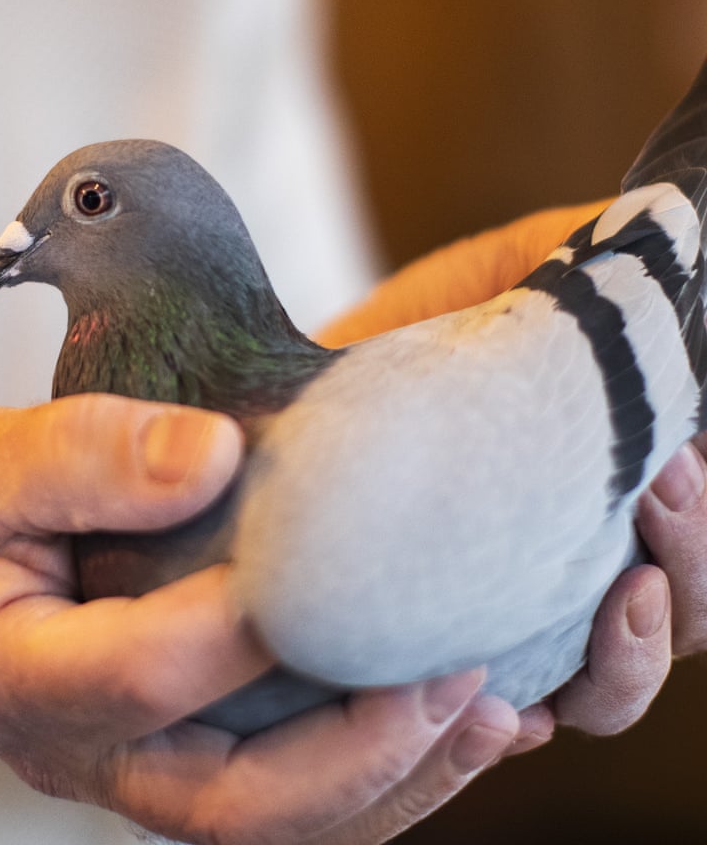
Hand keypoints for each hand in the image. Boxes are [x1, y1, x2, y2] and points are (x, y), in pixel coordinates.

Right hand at [0, 395, 517, 843]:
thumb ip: (86, 456)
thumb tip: (218, 456)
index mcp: (11, 674)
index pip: (140, 672)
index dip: (240, 628)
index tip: (335, 558)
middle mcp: (74, 751)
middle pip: (228, 802)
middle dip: (355, 750)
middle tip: (453, 677)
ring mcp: (125, 768)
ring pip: (269, 821)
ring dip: (387, 780)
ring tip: (489, 713)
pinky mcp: (168, 753)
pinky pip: (275, 795)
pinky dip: (366, 772)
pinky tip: (439, 720)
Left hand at [319, 199, 690, 742]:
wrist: (283, 388)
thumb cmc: (402, 329)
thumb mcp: (502, 273)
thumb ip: (585, 259)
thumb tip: (675, 227)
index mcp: (609, 479)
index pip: (701, 523)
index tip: (680, 452)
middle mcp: (577, 557)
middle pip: (692, 606)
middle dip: (701, 553)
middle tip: (662, 482)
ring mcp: (515, 615)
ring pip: (621, 682)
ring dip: (643, 647)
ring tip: (619, 590)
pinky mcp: (439, 654)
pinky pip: (512, 722)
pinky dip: (533, 722)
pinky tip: (512, 706)